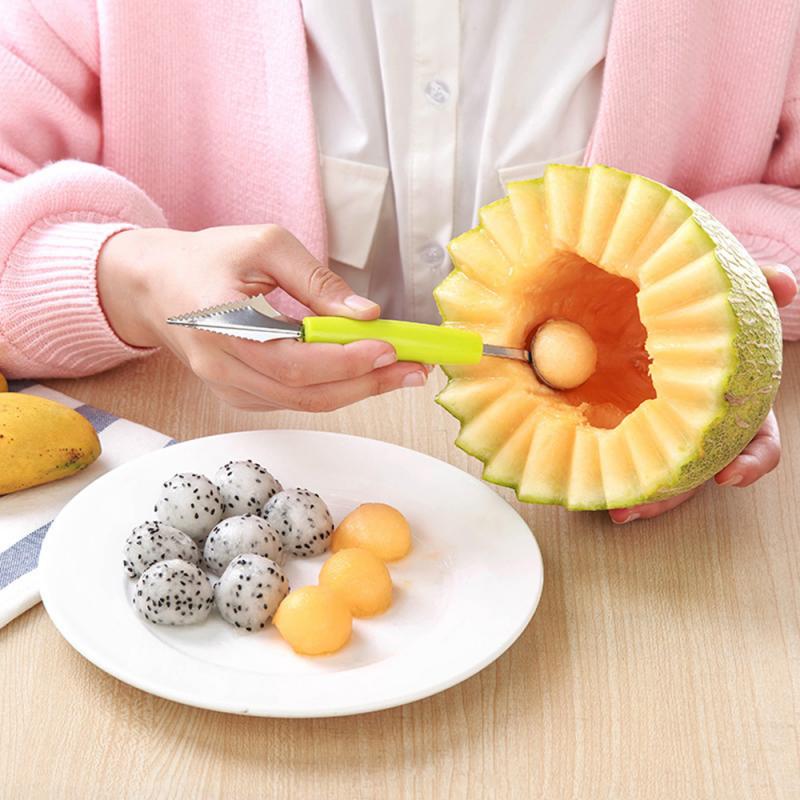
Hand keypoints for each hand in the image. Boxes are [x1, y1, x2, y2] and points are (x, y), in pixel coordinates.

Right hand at [97, 225, 427, 410]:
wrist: (154, 286)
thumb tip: (364, 313)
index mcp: (221, 328)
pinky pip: (294, 400)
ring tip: (402, 371)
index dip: (344, 361)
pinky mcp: (240, 395)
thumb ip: (315, 280)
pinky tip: (365, 373)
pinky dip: (334, 388)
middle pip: (306, 393)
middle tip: (414, 369)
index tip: (389, 347)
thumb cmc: (205, 258)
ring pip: (305, 402)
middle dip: (367, 383)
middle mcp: (222, 369)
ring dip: (358, 389)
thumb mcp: (264, 245)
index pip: (292, 361)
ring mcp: (229, 389)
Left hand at [610, 263, 796, 522]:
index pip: (756, 441)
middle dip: (673, 495)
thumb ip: (755, 286)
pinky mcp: (622, 419)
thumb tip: (786, 283)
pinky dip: (610, 466)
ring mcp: (661, 425)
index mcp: (733, 403)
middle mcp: (699, 424)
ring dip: (638, 494)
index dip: (750, 462)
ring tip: (616, 508)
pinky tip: (593, 481)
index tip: (728, 475)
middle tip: (643, 508)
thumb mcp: (726, 292)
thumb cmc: (699, 305)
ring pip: (657, 471)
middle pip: (694, 471)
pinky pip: (620, 448)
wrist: (653, 295)